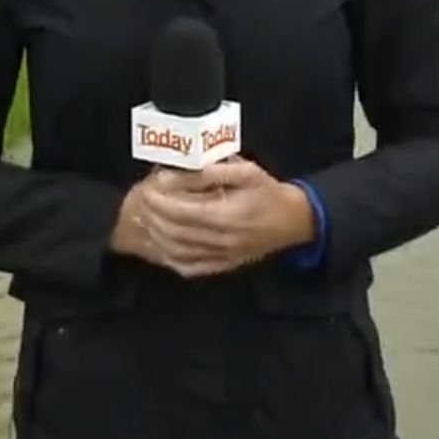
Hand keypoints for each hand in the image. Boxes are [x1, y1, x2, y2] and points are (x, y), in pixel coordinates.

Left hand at [136, 158, 315, 277]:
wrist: (294, 221)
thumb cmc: (268, 192)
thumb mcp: (245, 171)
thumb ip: (210, 171)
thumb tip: (176, 173)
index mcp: (226, 215)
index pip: (180, 211)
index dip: (159, 201)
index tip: (148, 189)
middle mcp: (221, 240)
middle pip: (175, 232)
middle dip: (154, 217)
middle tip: (143, 202)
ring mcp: (222, 256)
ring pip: (178, 251)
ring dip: (158, 236)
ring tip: (149, 219)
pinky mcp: (223, 265)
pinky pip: (190, 267)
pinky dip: (171, 257)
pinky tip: (163, 244)